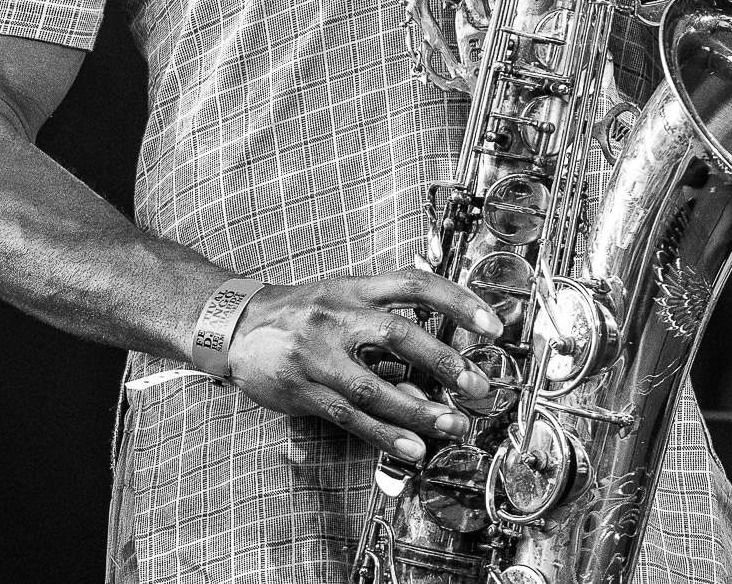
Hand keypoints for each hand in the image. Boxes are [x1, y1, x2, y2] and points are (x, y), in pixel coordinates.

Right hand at [226, 269, 501, 463]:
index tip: (492, 324)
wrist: (239, 326)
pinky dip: (385, 435)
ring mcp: (319, 353)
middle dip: (444, 362)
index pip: (415, 284)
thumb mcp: (342, 296)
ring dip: (420, 410)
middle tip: (478, 385)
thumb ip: (383, 315)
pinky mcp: (303, 389)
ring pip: (375, 386)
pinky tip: (414, 448)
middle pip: (399, 335)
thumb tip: (438, 350)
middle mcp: (339, 314)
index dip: (457, 301)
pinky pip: (350, 417)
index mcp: (355, 286)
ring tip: (455, 426)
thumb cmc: (302, 312)